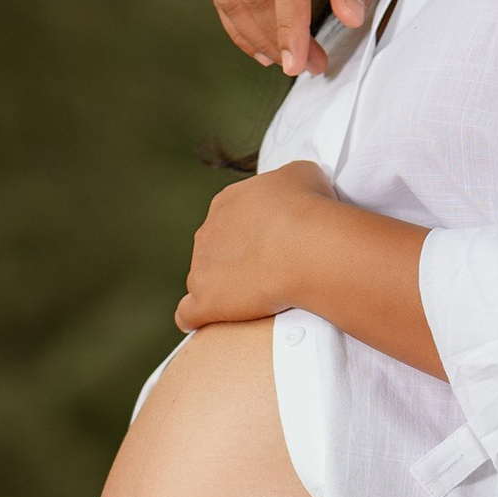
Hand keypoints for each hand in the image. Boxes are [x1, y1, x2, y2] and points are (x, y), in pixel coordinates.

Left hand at [178, 160, 341, 330]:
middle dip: (237, 260)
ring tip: (255, 300)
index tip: (275, 243)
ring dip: (223, 289)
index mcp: (227, 202)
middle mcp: (207, 232)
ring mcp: (201, 267)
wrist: (305, 245)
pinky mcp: (204, 301)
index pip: (231, 218)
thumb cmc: (309, 208)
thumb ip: (288, 181)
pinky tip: (211, 322)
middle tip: (272, 270)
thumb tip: (292, 190)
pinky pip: (188, 314)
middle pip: (215, 249)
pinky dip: (197, 318)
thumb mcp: (303, 174)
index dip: (253, 232)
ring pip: (204, 280)